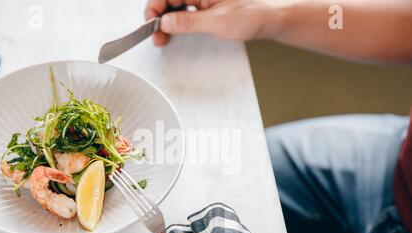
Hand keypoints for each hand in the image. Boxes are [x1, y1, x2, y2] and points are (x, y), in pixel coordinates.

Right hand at [144, 0, 278, 45]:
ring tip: (164, 37)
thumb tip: (166, 22)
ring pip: (177, 5)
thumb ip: (188, 22)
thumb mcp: (217, 22)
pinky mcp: (208, 4)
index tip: (151, 25)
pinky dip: (179, 21)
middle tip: (157, 36)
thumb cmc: (253, 13)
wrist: (273, 17)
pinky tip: (177, 31)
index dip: (154, 9)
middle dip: (159, 17)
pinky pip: (187, 9)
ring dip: (168, 20)